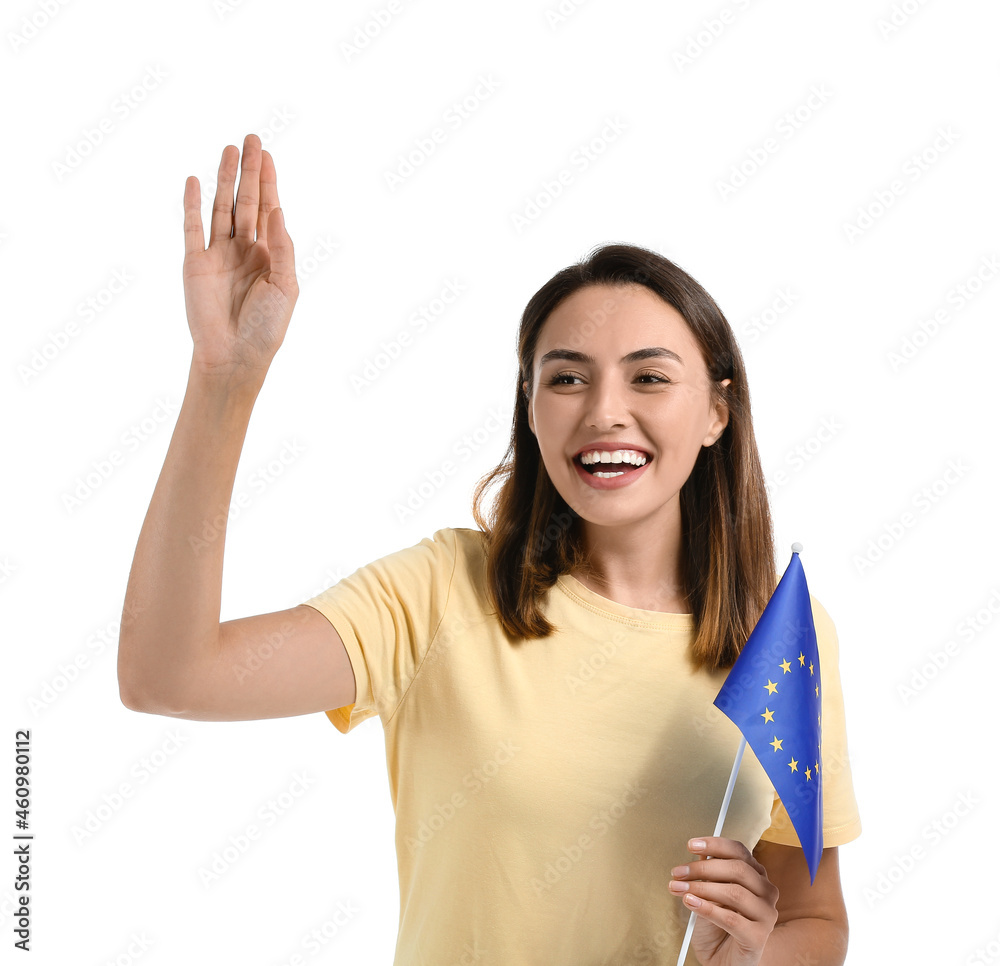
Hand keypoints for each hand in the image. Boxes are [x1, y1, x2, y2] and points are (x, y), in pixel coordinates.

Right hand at [182, 133, 298, 383]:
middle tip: (251, 138)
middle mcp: (244, 250)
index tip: (268, 155)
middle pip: (246, 201)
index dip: (268, 182)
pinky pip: (192, 228)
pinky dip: (192, 204)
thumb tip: (276, 209)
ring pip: (221, 207)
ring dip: (224, 179)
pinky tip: (194, 181)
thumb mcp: (286, 287)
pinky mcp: (195, 263)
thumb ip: (283, 248)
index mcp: (269, 255)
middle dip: (249, 171)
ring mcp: (218, 254)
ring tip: (229, 149)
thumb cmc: (267, 327)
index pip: (268, 210)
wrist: (234, 356)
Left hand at [669, 836, 778, 965]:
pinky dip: (707, 909)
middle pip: (737, 869)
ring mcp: (766, 915)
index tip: (691, 845)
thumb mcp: (709, 893)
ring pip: (734, 893)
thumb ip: (708, 873)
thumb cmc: (717, 924)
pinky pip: (731, 918)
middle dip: (703, 869)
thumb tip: (698, 852)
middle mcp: (766, 892)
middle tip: (678, 872)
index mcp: (756, 875)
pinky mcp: (759, 937)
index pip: (738, 851)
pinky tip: (690, 903)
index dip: (714, 845)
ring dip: (701, 888)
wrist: (723, 959)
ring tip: (679, 889)